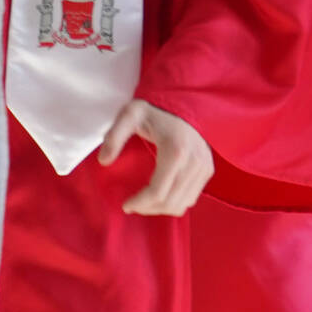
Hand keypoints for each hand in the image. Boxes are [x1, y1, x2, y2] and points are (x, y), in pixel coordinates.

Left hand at [99, 100, 214, 215]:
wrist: (183, 102)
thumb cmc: (154, 111)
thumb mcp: (130, 116)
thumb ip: (115, 137)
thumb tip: (104, 161)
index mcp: (175, 150)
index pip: (158, 192)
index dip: (140, 204)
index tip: (125, 204)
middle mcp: (194, 161)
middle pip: (170, 202)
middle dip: (148, 208)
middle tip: (133, 204)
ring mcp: (203, 166)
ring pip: (182, 204)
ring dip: (161, 208)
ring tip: (146, 201)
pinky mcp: (207, 169)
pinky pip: (191, 198)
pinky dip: (175, 202)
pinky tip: (163, 193)